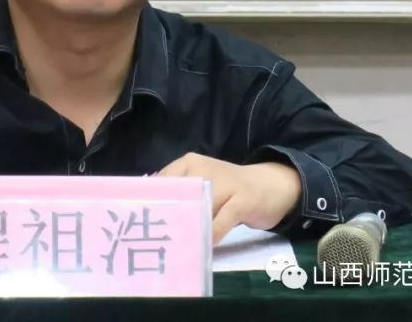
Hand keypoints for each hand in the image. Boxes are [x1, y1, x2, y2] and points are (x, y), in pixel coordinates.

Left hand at [157, 152, 300, 243]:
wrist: (272, 185)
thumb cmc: (230, 188)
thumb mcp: (202, 183)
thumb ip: (179, 191)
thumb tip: (148, 206)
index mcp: (191, 163)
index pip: (163, 179)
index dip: (150, 201)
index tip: (139, 220)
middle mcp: (205, 169)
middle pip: (179, 194)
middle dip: (167, 216)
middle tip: (155, 237)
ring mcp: (226, 184)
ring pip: (199, 208)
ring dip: (188, 228)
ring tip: (175, 246)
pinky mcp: (243, 200)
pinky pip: (221, 222)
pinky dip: (210, 236)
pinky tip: (203, 248)